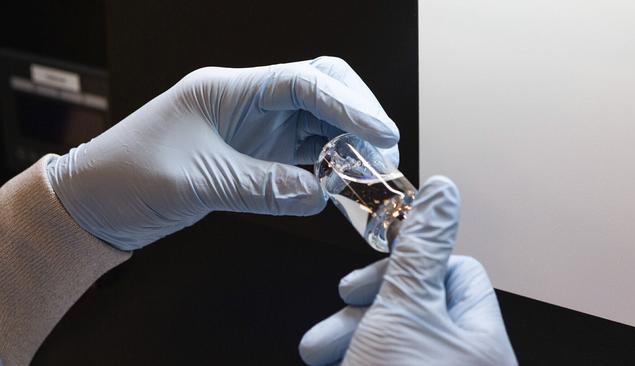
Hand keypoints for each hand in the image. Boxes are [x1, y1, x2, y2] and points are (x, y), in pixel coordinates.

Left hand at [47, 57, 398, 250]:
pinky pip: (305, 153)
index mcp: (229, 91)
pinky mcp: (256, 155)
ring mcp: (254, 129)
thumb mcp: (197, 183)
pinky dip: (329, 166)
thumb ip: (263, 187)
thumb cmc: (127, 178)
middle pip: (321, 91)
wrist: (96, 203)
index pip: (303, 82)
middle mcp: (248, 103)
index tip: (381, 132)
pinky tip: (342, 183)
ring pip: (319, 122)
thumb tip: (320, 194)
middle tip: (383, 152)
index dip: (348, 104)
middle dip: (358, 115)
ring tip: (371, 172)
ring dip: (349, 143)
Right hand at [299, 177, 517, 365]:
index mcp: (478, 335)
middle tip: (342, 308)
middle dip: (364, 307)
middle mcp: (460, 356)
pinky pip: (379, 358)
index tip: (369, 275)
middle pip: (414, 304)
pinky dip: (351, 354)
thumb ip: (421, 249)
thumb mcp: (407, 307)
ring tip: (318, 350)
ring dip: (347, 336)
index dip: (410, 265)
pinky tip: (330, 361)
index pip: (455, 273)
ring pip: (390, 335)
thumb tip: (443, 193)